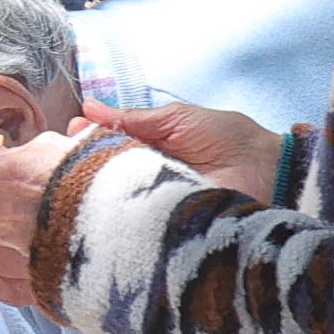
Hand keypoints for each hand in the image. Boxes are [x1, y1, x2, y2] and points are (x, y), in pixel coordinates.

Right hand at [84, 99, 282, 202]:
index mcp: (150, 148)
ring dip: (94, 186)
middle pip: (105, 172)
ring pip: (112, 196)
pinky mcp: (160, 225)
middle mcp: (147, 176)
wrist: (268, 171)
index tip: (70, 131)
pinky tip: (96, 201)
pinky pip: (131, 220)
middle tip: (65, 155)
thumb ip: (134, 118)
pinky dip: (114, 211)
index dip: (87, 139)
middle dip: (83, 162)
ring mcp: (152, 202)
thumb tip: (91, 109)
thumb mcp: (178, 118)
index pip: (109, 145)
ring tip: (74, 175)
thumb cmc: (231, 139)